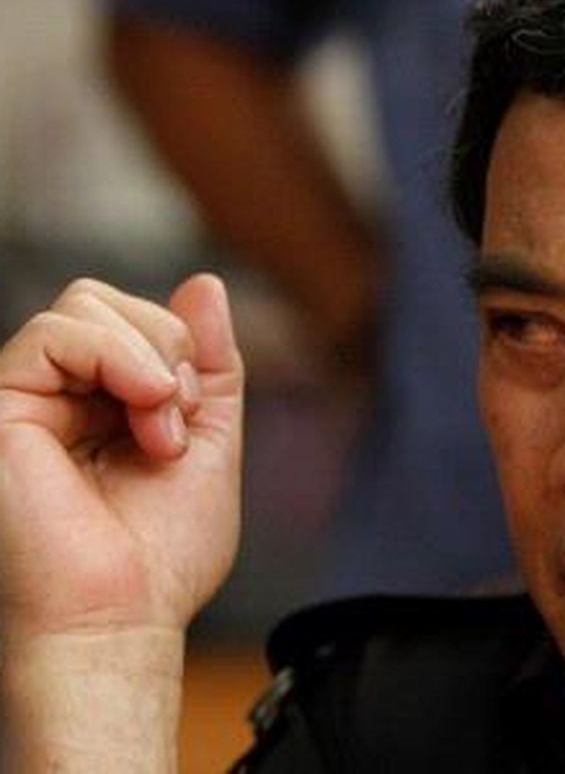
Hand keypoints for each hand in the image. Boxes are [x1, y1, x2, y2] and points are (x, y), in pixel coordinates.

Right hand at [0, 275, 242, 639]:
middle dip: (171, 349)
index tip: (195, 414)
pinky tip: (142, 406)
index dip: (184, 349)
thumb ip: (210, 362)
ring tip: (158, 429)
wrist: (122, 615)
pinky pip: (59, 330)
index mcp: (104, 402)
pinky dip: (117, 355)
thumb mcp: (210, 438)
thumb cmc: (161, 554)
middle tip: (177, 422)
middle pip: (112, 301)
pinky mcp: (1, 408)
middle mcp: (59, 395)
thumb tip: (205, 284)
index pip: (141, 320)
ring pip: (86, 304)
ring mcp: (26, 398)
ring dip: (150, 359)